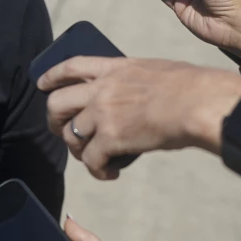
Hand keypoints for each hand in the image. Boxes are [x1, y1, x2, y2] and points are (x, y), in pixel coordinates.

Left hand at [38, 57, 240, 176]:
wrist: (197, 103)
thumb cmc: (190, 86)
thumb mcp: (155, 70)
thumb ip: (134, 80)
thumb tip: (135, 95)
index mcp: (115, 68)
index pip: (71, 66)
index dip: (52, 75)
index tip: (43, 84)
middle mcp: (102, 89)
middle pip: (57, 103)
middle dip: (54, 120)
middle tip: (61, 131)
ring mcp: (103, 113)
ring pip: (70, 135)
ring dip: (77, 150)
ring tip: (92, 158)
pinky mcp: (110, 139)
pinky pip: (91, 160)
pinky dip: (98, 171)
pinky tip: (109, 173)